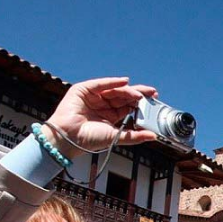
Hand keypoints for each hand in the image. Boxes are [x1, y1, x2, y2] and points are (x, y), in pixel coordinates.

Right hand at [42, 77, 158, 157]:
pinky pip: (101, 84)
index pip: (128, 106)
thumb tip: (153, 136)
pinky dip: (113, 82)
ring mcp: (93, 96)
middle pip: (123, 96)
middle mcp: (103, 105)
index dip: (140, 104)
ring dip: (128, 90)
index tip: (154, 102)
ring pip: (114, 90)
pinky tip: (125, 82)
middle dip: (138, 94)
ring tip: (140, 94)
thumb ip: (134, 135)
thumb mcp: (116, 136)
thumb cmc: (88, 140)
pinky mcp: (83, 90)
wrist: (68, 139)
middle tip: (152, 93)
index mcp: (110, 116)